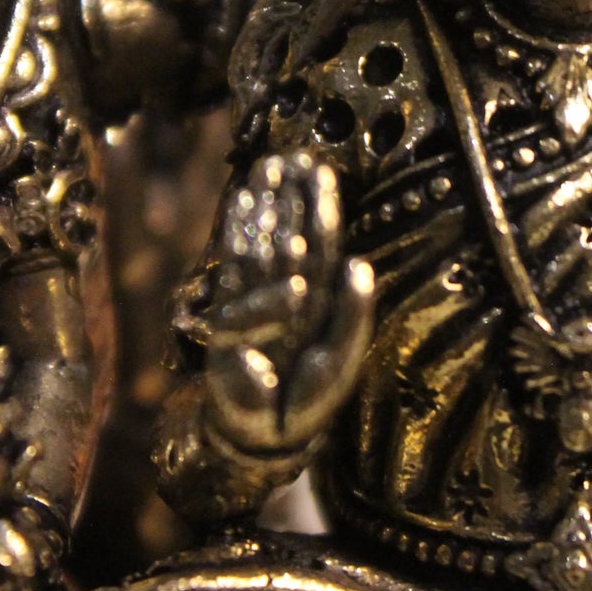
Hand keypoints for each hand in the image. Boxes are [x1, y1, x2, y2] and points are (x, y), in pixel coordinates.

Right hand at [197, 152, 373, 454]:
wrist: (264, 435)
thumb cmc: (306, 403)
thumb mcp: (341, 362)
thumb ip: (354, 315)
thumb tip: (360, 265)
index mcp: (324, 303)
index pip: (324, 245)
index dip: (322, 208)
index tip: (319, 170)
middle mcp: (294, 295)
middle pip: (295, 236)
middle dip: (293, 197)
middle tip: (292, 155)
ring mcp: (262, 301)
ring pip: (266, 244)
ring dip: (267, 206)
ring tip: (268, 168)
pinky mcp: (231, 313)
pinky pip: (236, 266)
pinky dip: (238, 234)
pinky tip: (240, 203)